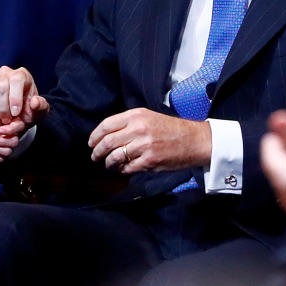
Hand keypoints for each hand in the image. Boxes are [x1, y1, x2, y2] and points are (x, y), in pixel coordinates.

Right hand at [0, 66, 49, 132]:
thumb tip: (35, 102)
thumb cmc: (25, 111)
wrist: (11, 114)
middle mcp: (4, 72)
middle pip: (0, 87)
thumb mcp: (37, 112)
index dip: (15, 97)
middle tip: (6, 122)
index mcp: (21, 75)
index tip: (15, 114)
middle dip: (3, 109)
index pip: (16, 80)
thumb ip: (40, 107)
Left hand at [88, 108, 210, 172]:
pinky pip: (128, 168)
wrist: (194, 140)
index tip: (91, 143)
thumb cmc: (171, 129)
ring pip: (115, 156)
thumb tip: (107, 135)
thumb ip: (128, 123)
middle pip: (107, 142)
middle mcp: (138, 129)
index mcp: (136, 115)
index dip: (95, 136)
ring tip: (108, 164)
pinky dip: (122, 170)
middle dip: (97, 151)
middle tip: (94, 156)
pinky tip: (122, 169)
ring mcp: (144, 145)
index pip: (106, 125)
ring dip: (108, 163)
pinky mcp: (150, 161)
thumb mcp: (148, 117)